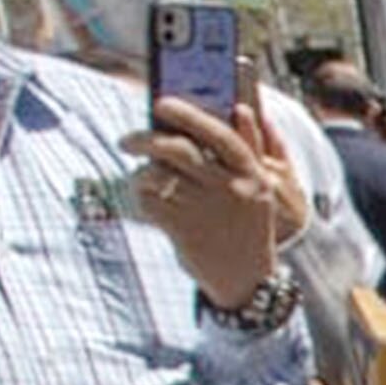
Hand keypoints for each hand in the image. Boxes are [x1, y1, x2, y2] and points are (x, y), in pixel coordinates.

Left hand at [125, 97, 295, 310]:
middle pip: (178, 149)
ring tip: (140, 178)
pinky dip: (140, 196)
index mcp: (252, 173)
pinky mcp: (185, 231)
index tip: (161, 103)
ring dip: (140, 172)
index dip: (188, 115)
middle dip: (145, 138)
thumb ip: (248, 149)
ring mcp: (207, 210)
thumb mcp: (259, 188)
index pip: (218, 134)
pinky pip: (149, 201)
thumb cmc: (246, 226)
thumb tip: (241, 108)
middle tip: (126, 140)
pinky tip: (145, 200)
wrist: (248, 281)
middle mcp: (231, 188)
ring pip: (157, 174)